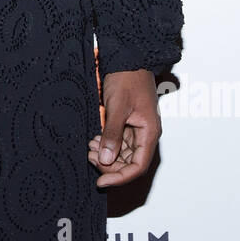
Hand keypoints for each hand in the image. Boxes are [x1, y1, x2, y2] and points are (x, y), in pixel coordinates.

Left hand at [87, 68, 160, 188]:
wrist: (128, 58)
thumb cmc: (127, 79)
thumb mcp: (117, 107)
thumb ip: (112, 134)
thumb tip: (105, 159)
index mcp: (150, 133)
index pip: (137, 167)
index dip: (119, 177)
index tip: (100, 182)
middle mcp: (146, 135)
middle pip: (130, 164)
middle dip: (109, 165)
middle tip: (89, 157)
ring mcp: (138, 130)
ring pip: (123, 155)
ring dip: (106, 155)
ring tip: (89, 147)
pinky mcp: (129, 125)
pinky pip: (119, 143)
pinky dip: (106, 145)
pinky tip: (94, 140)